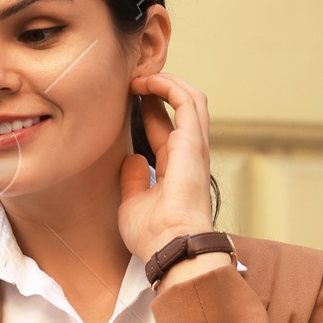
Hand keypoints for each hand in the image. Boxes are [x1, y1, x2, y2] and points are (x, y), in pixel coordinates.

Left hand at [118, 70, 216, 263]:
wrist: (172, 247)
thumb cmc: (154, 235)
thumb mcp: (133, 203)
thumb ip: (134, 179)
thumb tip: (131, 158)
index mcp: (176, 168)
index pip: (163, 129)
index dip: (148, 110)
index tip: (127, 98)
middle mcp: (189, 154)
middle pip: (179, 109)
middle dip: (158, 89)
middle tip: (132, 81)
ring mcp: (195, 147)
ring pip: (191, 99)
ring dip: (166, 82)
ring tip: (139, 76)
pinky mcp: (194, 142)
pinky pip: (188, 101)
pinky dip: (169, 85)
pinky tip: (147, 81)